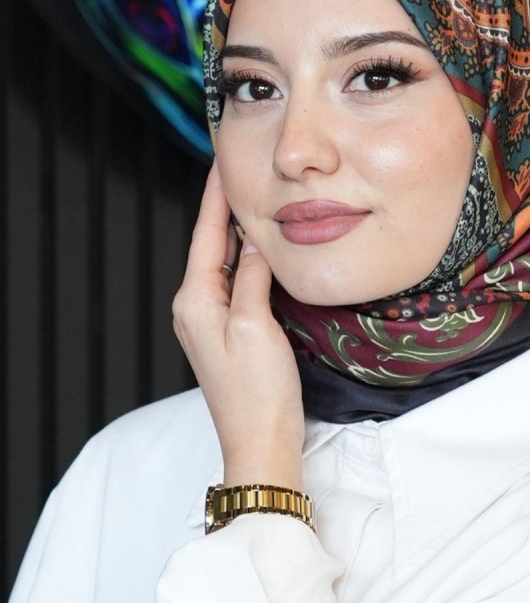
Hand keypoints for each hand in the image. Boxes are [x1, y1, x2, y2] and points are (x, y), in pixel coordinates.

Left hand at [172, 161, 305, 488]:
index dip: (215, 194)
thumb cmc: (257, 394)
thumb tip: (253, 240)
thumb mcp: (255, 325)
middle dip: (225, 206)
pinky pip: (235, 285)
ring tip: (253, 198)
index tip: (223, 158)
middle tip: (240, 167)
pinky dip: (246, 262)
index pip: (204, 233)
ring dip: (237, 233)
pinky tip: (262, 251)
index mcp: (194, 301)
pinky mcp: (229, 335)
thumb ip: (250, 276)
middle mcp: (195, 308)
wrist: (261, 444)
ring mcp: (210, 323)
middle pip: (211, 244)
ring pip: (223, 264)